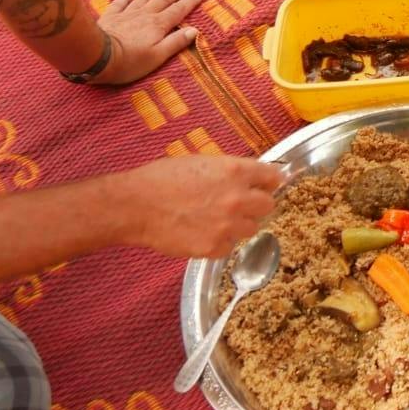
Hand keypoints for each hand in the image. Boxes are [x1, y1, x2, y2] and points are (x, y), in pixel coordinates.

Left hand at [93, 0, 203, 84]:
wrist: (97, 57)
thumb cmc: (130, 61)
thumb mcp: (158, 57)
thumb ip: (175, 42)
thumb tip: (194, 30)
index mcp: (158, 25)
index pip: (178, 10)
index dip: (190, 1)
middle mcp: (145, 15)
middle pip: (164, 0)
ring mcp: (127, 14)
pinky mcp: (110, 17)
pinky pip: (121, 2)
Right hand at [114, 155, 285, 257]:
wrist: (135, 205)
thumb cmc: (162, 178)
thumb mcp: (202, 162)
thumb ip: (230, 171)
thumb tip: (250, 177)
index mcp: (235, 171)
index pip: (273, 177)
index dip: (269, 182)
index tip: (266, 185)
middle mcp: (237, 198)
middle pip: (268, 205)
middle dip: (257, 204)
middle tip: (241, 205)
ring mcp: (227, 225)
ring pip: (252, 228)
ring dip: (240, 224)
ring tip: (217, 220)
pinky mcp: (214, 247)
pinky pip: (230, 246)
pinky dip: (220, 242)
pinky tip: (203, 232)